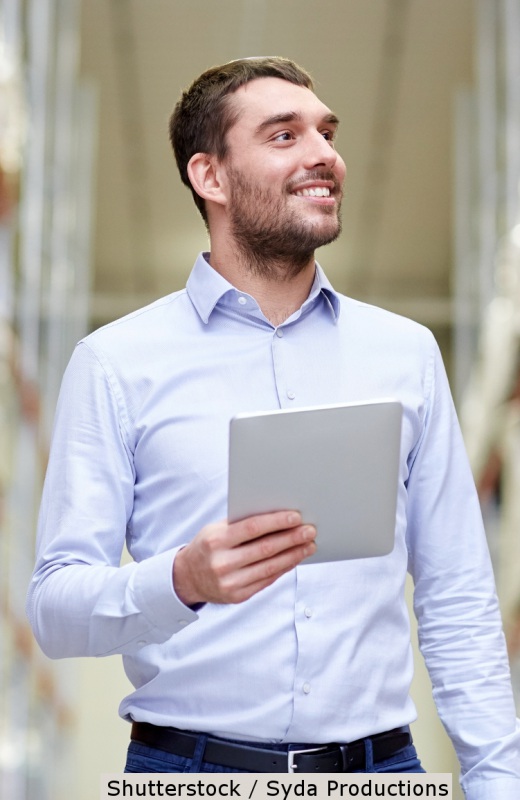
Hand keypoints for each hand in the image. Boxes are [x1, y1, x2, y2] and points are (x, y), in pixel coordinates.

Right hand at [173, 511, 315, 605]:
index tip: (296, 517)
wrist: (187, 577)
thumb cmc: (208, 546)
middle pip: (265, 549)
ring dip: (293, 555)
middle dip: (292, 539)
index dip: (276, 522)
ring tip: (309, 545)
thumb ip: (241, 524)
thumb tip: (278, 517)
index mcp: (216, 540)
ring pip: (270, 567)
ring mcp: (229, 582)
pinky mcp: (237, 596)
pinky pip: (266, 580)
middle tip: (310, 531)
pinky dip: (283, 568)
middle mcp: (222, 563)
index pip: (252, 528)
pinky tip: (294, 559)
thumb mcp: (216, 530)